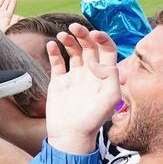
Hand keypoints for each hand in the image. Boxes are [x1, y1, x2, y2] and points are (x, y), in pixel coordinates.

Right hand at [45, 24, 120, 153]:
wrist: (70, 135)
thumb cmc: (92, 120)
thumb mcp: (110, 98)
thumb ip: (110, 75)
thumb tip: (99, 61)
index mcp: (105, 75)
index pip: (106, 50)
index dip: (101, 38)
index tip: (92, 34)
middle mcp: (90, 73)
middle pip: (89, 47)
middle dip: (82, 35)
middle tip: (73, 27)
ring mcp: (74, 77)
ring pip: (73, 52)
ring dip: (68, 41)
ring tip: (62, 35)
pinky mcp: (59, 82)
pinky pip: (57, 63)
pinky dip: (54, 52)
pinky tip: (52, 45)